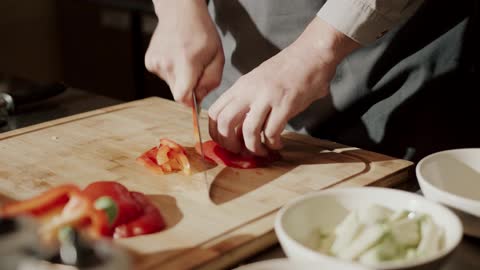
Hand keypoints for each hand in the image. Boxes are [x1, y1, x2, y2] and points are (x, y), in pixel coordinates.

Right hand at [145, 0, 223, 105]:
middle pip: (178, 92)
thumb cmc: (201, 33)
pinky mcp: (149, 62)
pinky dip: (172, 71)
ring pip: (171, 84)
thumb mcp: (217, 57)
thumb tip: (199, 98)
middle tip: (196, 70)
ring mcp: (155, 63)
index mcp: (186, 63)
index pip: (182, 97)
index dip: (191, 101)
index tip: (197, 95)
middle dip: (189, 87)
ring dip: (180, 78)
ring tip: (185, 59)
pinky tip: (176, 56)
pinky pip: (164, 76)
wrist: (180, 12)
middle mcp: (167, 64)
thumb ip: (211, 81)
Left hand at [208, 17, 359, 155]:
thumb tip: (239, 130)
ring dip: (253, 148)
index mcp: (240, 86)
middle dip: (230, 144)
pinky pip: (271, 132)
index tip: (226, 143)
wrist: (311, 53)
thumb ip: (247, 101)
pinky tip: (277, 144)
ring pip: (248, 132)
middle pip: (225, 123)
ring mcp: (267, 97)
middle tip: (241, 152)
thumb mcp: (258, 81)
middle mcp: (249, 91)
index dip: (216, 133)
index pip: (214, 112)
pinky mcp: (285, 104)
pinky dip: (273, 143)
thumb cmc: (287, 69)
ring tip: (262, 152)